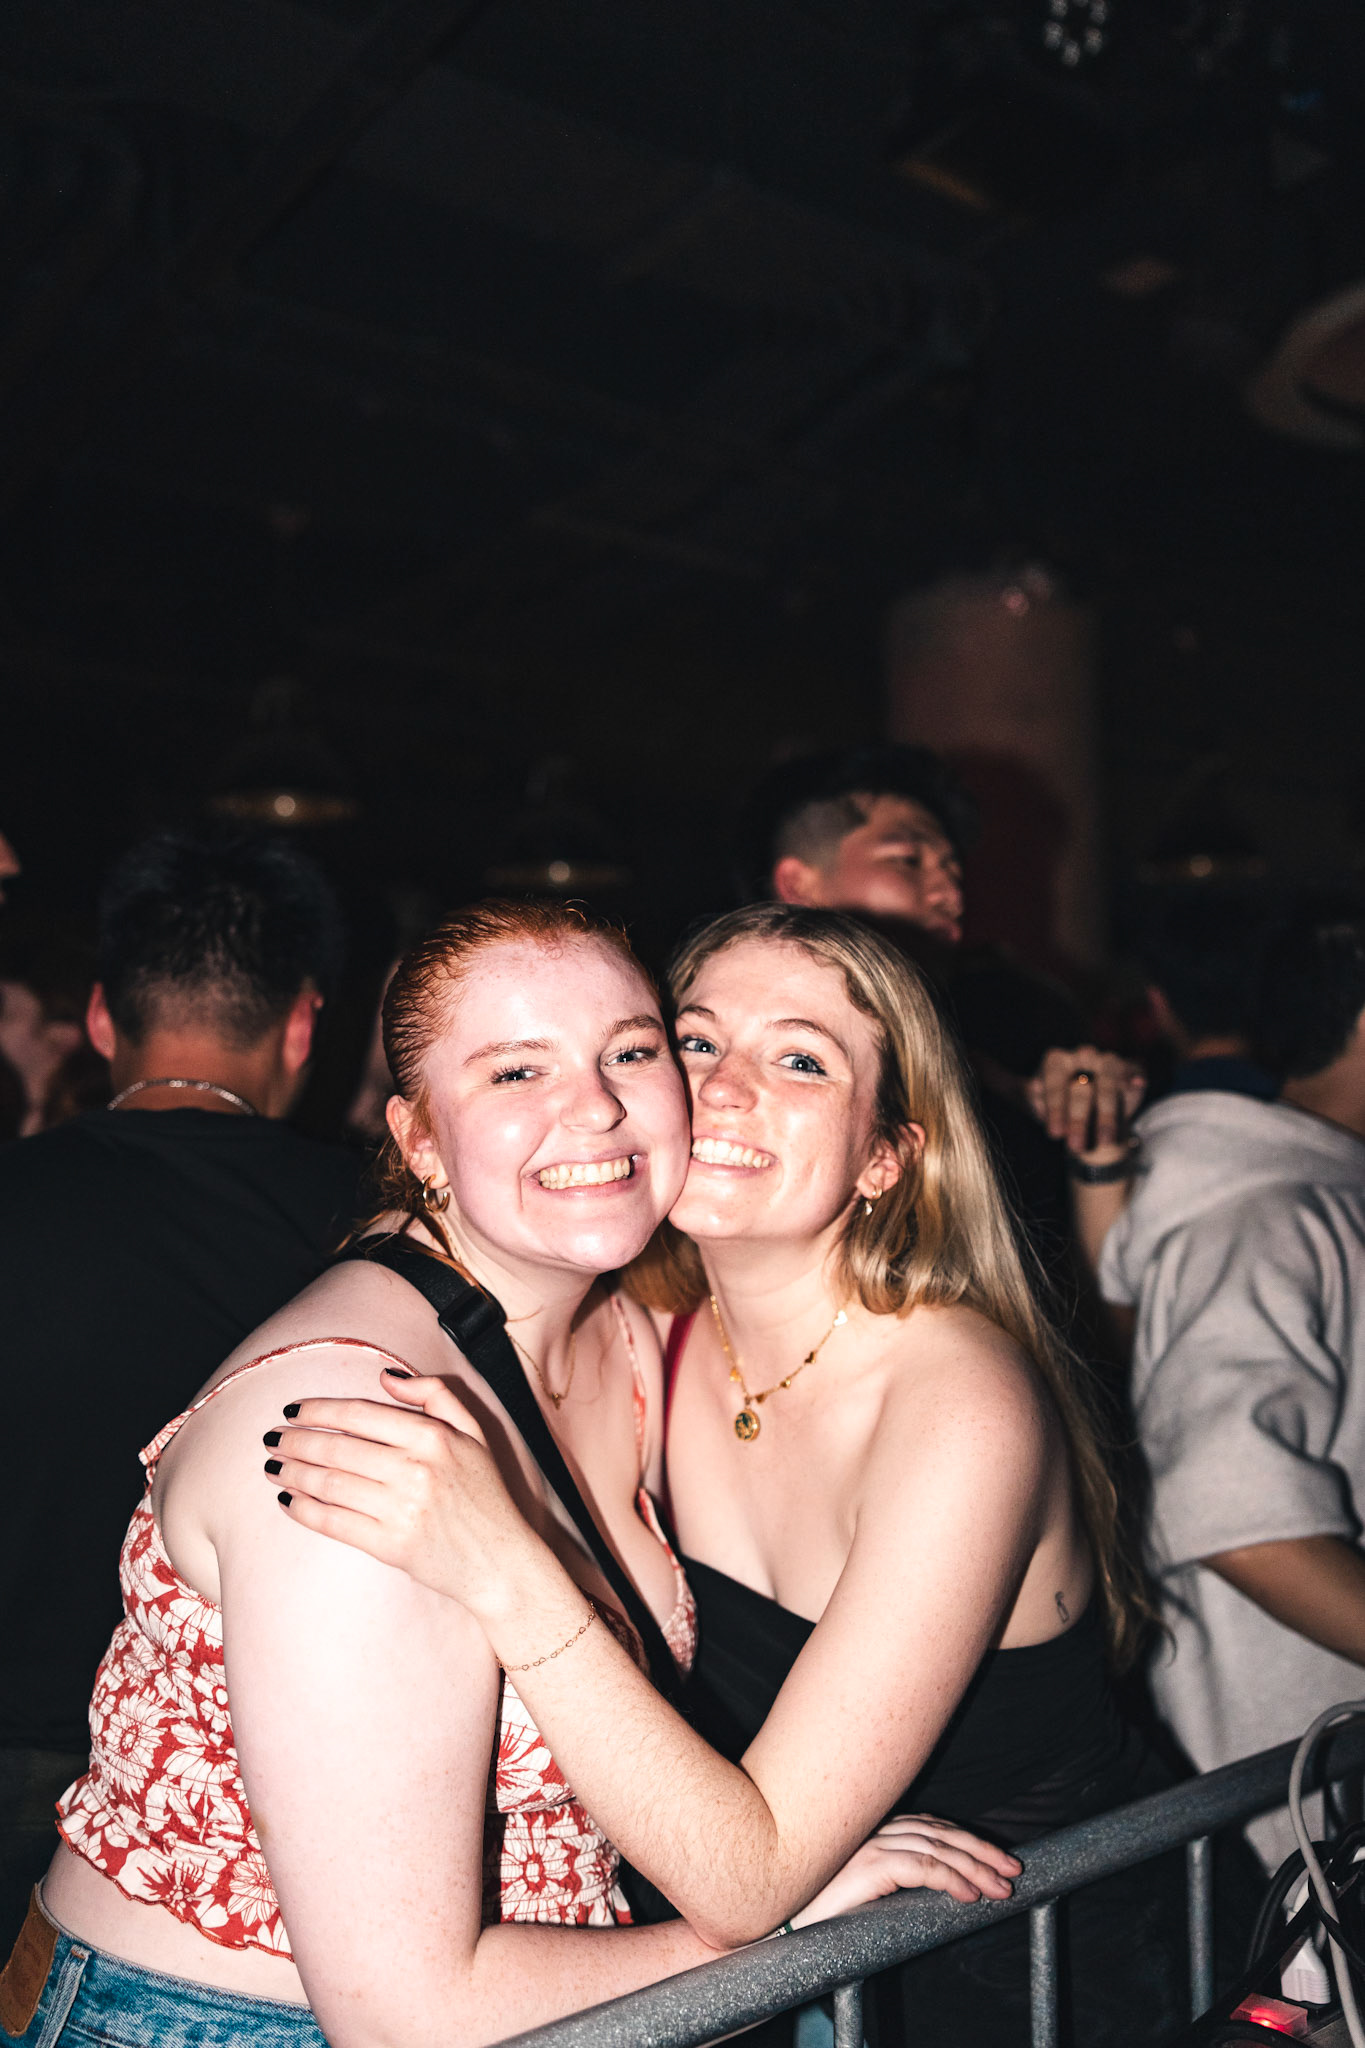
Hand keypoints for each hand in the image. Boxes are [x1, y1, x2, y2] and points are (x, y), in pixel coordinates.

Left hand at [266, 1372, 537, 1619]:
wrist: (500, 1562)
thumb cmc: (485, 1495)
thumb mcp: (474, 1433)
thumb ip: (435, 1394)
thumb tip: (385, 1376)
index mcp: (434, 1437)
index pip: (360, 1415)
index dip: (319, 1410)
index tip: (292, 1410)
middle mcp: (416, 1470)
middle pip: (337, 1450)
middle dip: (296, 1442)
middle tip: (271, 1439)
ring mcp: (402, 1510)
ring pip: (330, 1485)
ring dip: (293, 1474)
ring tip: (272, 1467)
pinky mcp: (391, 1546)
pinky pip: (335, 1523)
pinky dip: (305, 1511)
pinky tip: (288, 1501)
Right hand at [792, 1814, 1019, 1924]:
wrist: (779, 1919)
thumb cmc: (817, 1909)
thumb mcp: (863, 1889)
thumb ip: (892, 1879)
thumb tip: (937, 1890)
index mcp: (875, 1831)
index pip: (931, 1826)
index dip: (967, 1839)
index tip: (997, 1857)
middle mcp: (875, 1830)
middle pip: (941, 1832)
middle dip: (982, 1850)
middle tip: (1013, 1869)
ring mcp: (871, 1845)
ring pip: (937, 1848)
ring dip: (975, 1867)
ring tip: (1001, 1888)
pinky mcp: (868, 1866)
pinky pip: (921, 1868)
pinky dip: (951, 1880)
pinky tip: (970, 1897)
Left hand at [1026, 1045, 1144, 1157]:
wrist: (1082, 1107)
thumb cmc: (1056, 1105)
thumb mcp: (1039, 1104)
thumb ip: (1036, 1099)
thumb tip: (1034, 1088)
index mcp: (1056, 1061)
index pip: (1055, 1083)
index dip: (1055, 1109)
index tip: (1055, 1134)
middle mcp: (1083, 1055)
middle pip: (1082, 1086)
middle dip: (1078, 1119)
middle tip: (1075, 1146)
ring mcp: (1109, 1060)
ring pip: (1108, 1082)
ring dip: (1106, 1115)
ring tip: (1105, 1141)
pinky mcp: (1131, 1069)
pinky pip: (1134, 1073)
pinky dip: (1134, 1079)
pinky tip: (1137, 1084)